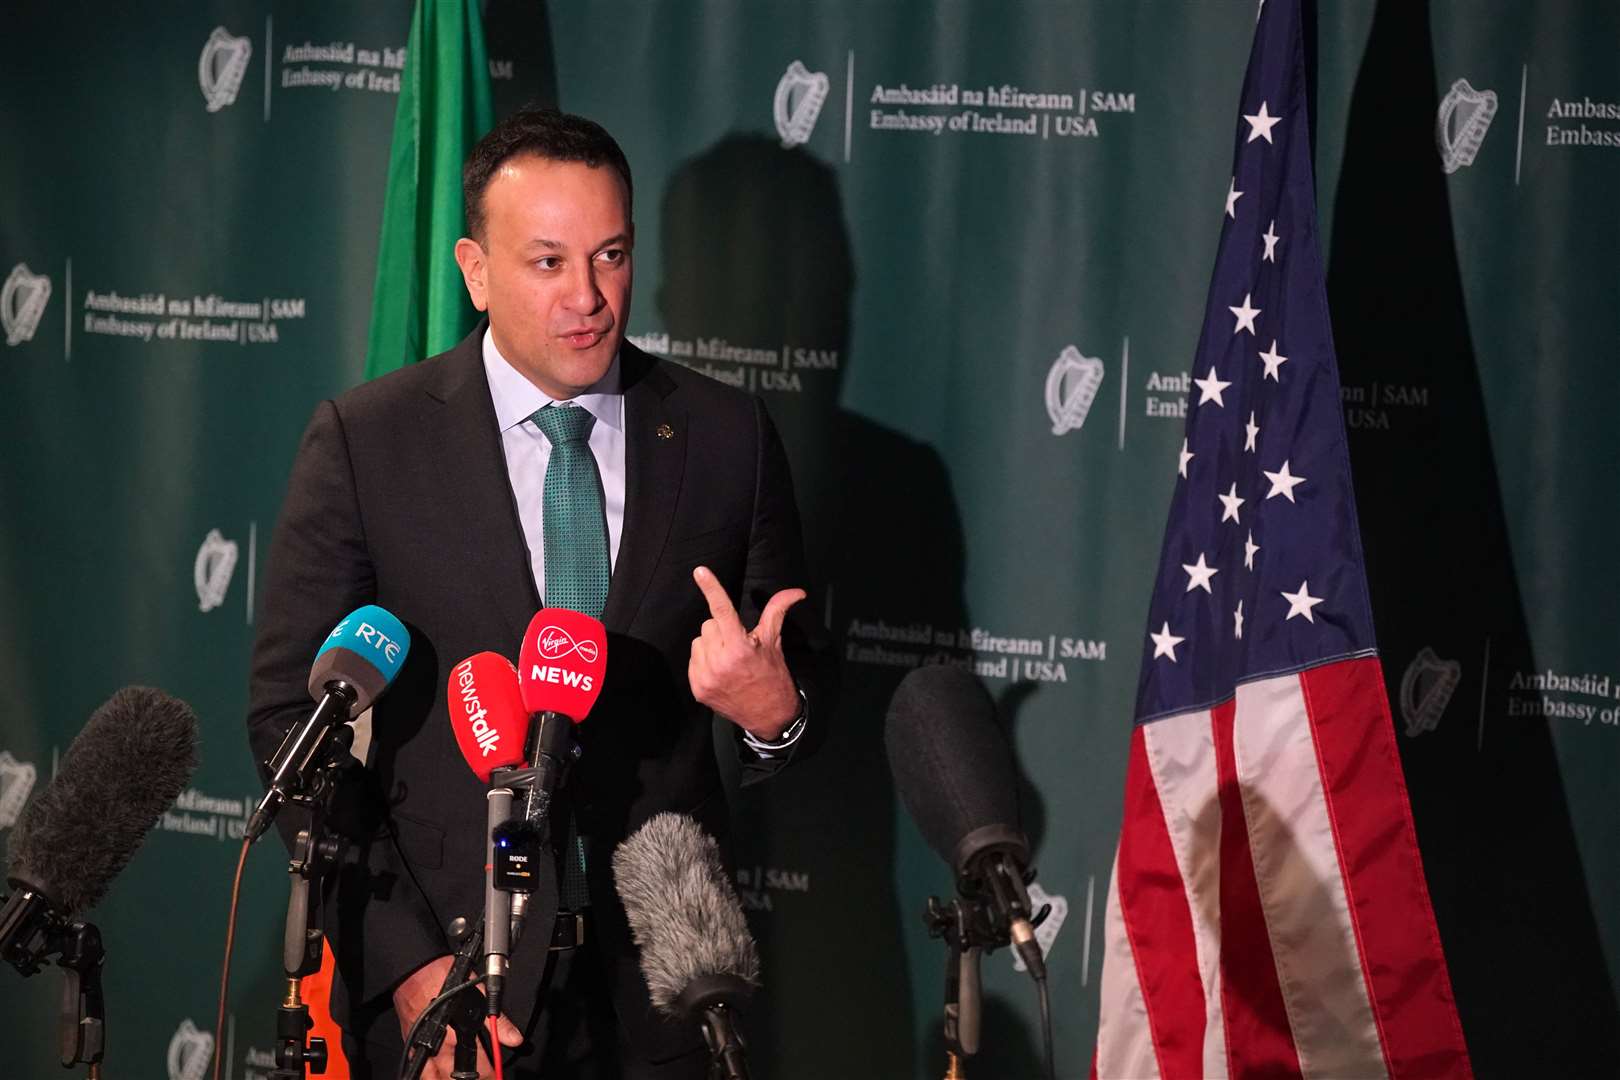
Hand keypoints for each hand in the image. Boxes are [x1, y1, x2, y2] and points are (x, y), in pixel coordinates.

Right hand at [393, 955, 522, 1079]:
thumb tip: (516, 1039)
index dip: (491, 1077)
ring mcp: (422, 1052)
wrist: (414, 971)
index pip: (480, 1071)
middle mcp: (439, 1051)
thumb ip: (498, 1021)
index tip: (497, 1078)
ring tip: (459, 1079)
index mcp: (458, 1038)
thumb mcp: (480, 994)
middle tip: (483, 1079)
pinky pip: (418, 1074)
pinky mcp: (411, 1049)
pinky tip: (436, 1077)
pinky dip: (428, 1078)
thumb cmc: (445, 979)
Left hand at [688, 566, 804, 739]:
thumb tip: (798, 591)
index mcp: (740, 647)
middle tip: (738, 644)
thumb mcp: (774, 642)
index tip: (699, 571)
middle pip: (709, 624)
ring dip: (711, 644)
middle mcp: (720, 662)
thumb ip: (778, 611)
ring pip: (699, 641)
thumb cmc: (773, 674)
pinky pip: (693, 659)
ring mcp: (706, 677)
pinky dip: (705, 661)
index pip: (722, 610)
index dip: (711, 588)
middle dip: (722, 629)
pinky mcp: (697, 688)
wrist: (769, 715)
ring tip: (728, 659)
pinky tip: (720, 671)